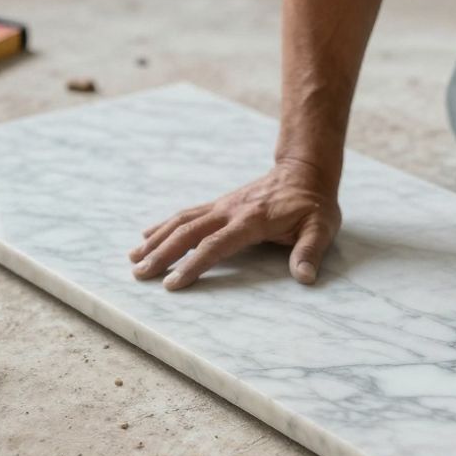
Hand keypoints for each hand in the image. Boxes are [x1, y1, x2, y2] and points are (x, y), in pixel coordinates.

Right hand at [129, 160, 341, 289]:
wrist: (304, 172)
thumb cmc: (313, 205)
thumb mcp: (321, 227)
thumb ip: (310, 251)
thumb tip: (305, 277)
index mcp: (251, 220)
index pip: (216, 245)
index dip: (193, 265)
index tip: (172, 283)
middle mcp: (230, 211)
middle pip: (188, 232)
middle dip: (162, 254)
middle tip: (139, 274)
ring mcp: (221, 205)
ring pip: (181, 221)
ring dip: (156, 240)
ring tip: (134, 259)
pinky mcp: (219, 204)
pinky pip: (186, 214)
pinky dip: (164, 226)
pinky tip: (148, 237)